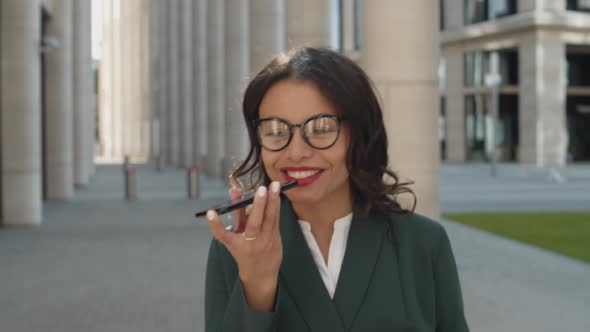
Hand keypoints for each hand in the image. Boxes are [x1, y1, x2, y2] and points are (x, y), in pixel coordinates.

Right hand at [206, 181, 282, 310]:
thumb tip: (235, 190)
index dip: (215, 224)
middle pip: (253, 224)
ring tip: (274, 185)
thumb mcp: (236, 234)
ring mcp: (264, 242)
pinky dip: (276, 206)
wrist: (260, 273)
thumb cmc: (244, 249)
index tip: (210, 213)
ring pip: (269, 220)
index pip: (221, 235)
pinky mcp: (275, 238)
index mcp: (234, 244)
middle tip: (261, 189)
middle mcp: (249, 243)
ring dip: (273, 201)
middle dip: (258, 205)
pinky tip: (277, 193)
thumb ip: (237, 212)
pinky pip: (276, 220)